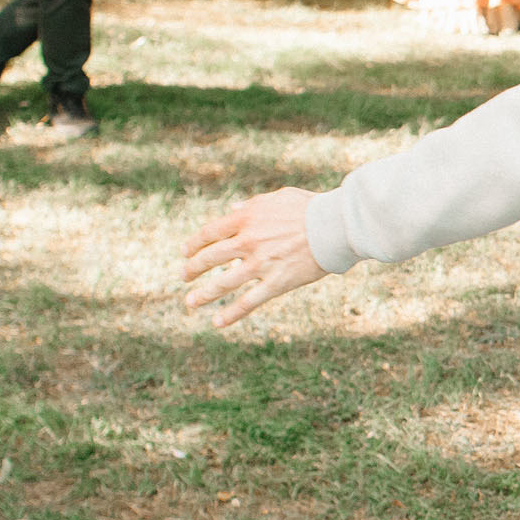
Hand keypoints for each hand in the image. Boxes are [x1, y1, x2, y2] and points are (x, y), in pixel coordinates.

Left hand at [181, 188, 328, 326]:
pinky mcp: (276, 283)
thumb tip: (233, 209)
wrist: (335, 226)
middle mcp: (248, 241)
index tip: (186, 252)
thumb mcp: (278, 197)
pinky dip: (231, 313)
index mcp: (246, 219)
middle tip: (184, 276)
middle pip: (211, 257)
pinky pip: (249, 302)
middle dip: (193, 268)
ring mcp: (261, 264)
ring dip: (204, 294)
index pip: (210, 233)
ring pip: (223, 283)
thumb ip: (252, 205)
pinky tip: (218, 322)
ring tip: (191, 302)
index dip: (194, 244)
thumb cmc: (311, 208)